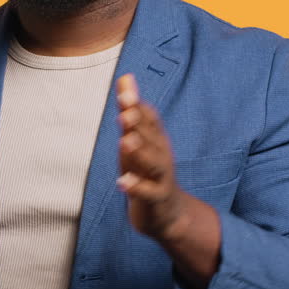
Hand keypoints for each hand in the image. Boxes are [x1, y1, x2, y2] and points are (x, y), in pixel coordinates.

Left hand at [115, 74, 186, 240]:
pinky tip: (122, 182)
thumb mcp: (137, 139)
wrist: (167, 212)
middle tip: (124, 109)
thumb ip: (131, 110)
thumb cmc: (147, 170)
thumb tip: (125, 76)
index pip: (147, 115)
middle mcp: (161, 153)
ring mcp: (161, 176)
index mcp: (156, 137)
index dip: (136, 102)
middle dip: (138, 122)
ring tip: (126, 142)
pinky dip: (136, 187)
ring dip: (140, 152)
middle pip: (151, 136)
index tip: (124, 85)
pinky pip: (148, 192)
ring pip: (153, 162)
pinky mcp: (157, 198)